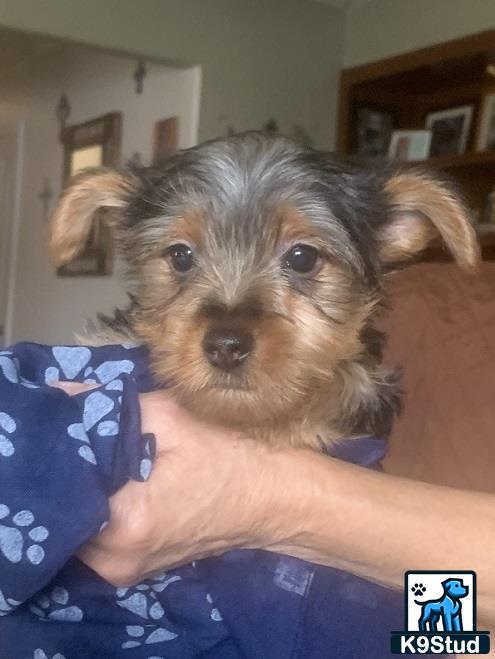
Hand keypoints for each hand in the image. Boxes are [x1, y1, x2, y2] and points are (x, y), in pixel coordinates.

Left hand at [76, 391, 280, 584]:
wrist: (269, 498)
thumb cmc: (226, 454)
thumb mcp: (169, 417)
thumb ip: (108, 405)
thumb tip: (58, 395)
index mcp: (125, 521)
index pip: (61, 483)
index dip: (59, 449)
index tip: (62, 423)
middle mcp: (115, 560)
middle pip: (62, 507)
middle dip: (67, 469)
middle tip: (76, 435)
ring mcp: (122, 572)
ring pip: (74, 523)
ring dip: (80, 489)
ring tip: (96, 457)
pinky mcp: (131, 570)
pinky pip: (93, 536)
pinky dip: (95, 507)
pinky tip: (111, 481)